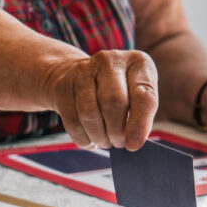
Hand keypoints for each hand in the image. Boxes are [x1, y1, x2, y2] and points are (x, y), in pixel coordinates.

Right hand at [43, 50, 157, 150]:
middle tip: (119, 142)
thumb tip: (134, 141)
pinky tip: (90, 140)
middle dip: (116, 131)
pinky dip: (83, 138)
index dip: (140, 125)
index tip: (135, 145)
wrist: (77, 74)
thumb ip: (141, 114)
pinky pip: (72, 120)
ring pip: (90, 113)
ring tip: (105, 141)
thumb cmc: (119, 89)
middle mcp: (110, 61)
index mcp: (137, 62)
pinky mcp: (62, 85)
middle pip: (113, 103)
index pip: (144, 96)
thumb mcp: (137, 94)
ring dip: (99, 136)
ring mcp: (83, 70)